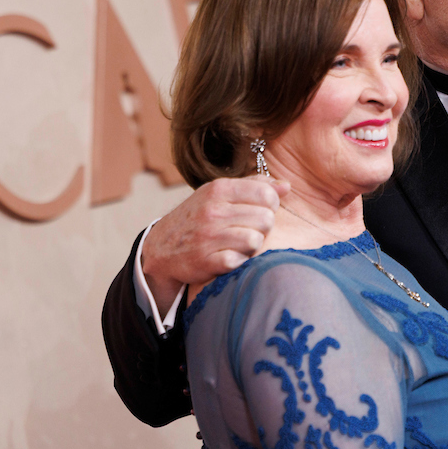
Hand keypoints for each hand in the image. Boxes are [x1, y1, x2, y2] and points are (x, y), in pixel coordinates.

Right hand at [141, 175, 289, 314]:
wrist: (161, 248)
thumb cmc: (198, 217)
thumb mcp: (219, 193)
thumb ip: (254, 186)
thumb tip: (286, 186)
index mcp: (219, 189)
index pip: (266, 194)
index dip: (272, 205)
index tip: (262, 210)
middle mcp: (213, 211)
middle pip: (266, 219)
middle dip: (263, 228)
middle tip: (250, 230)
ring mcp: (208, 237)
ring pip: (256, 240)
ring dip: (252, 246)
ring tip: (240, 244)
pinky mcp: (206, 261)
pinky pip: (240, 261)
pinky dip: (239, 262)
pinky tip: (230, 257)